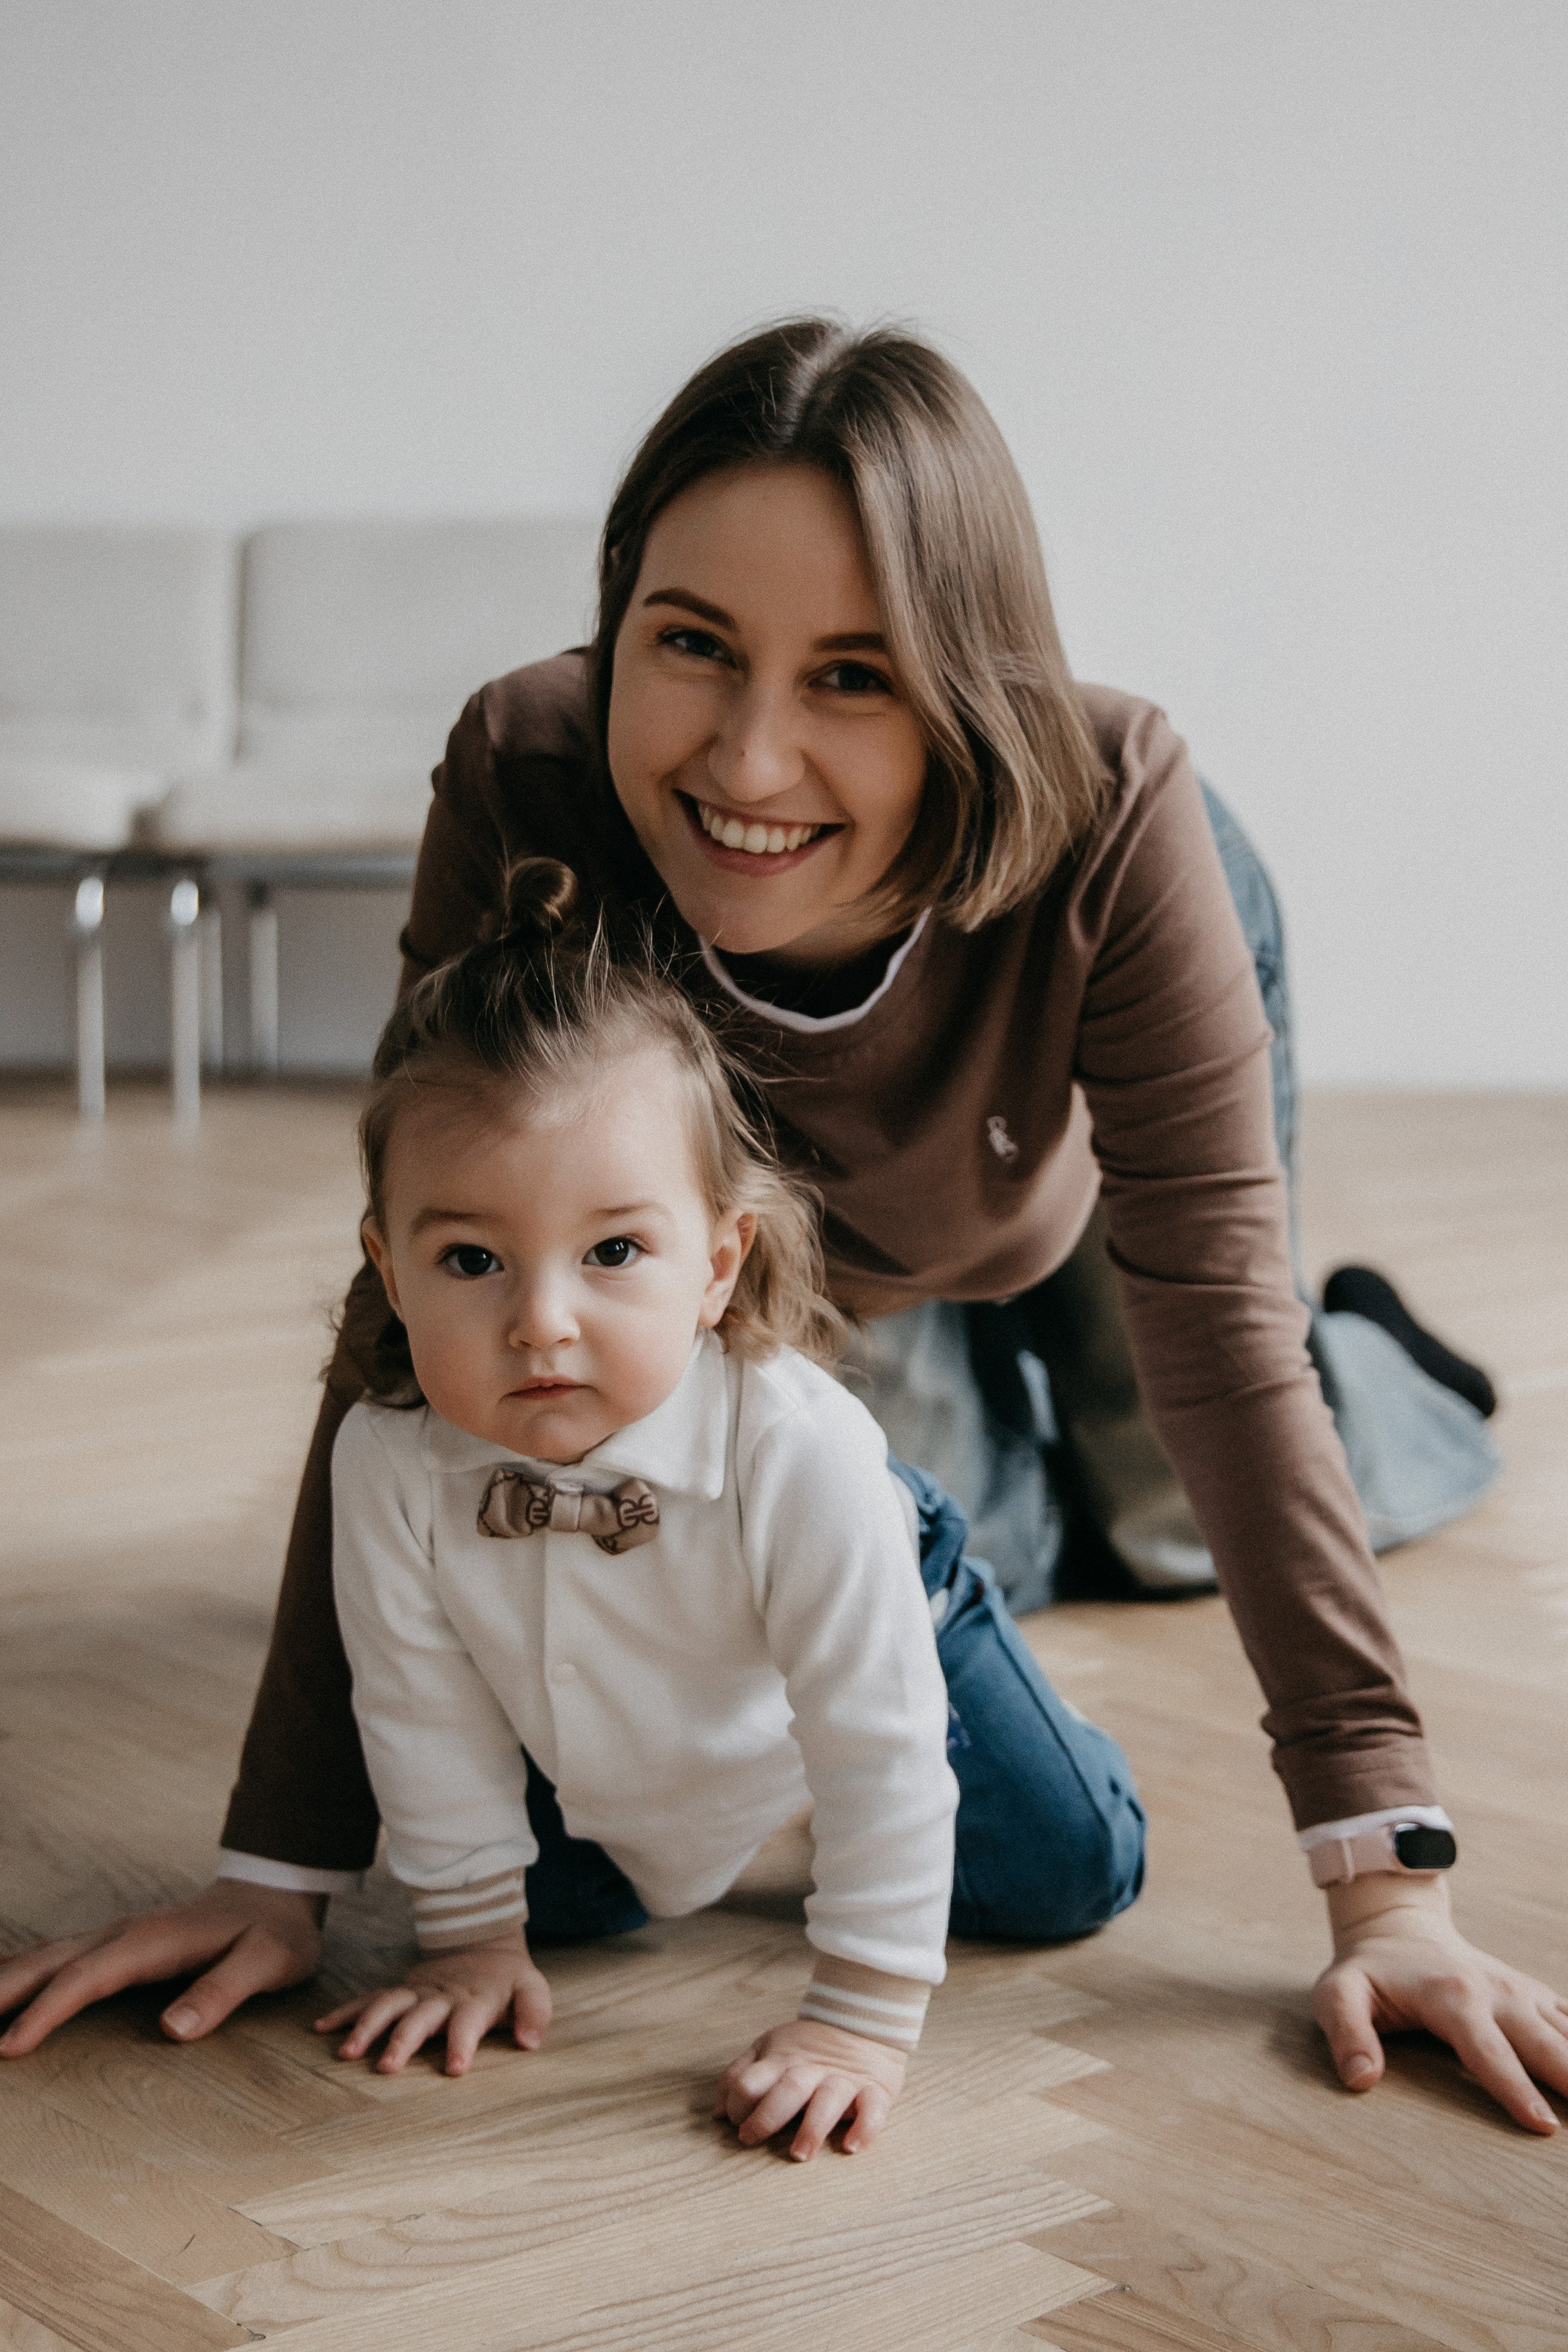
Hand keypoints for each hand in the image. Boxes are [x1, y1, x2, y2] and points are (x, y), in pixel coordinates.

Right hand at [0, 1881, 324, 2055]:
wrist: (276, 1890)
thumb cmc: (274, 1932)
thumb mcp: (268, 1961)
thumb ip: (224, 1991)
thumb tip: (173, 2029)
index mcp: (152, 1941)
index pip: (86, 1978)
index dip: (46, 2012)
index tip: (9, 2048)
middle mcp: (123, 1934)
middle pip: (48, 1963)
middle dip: (0, 1993)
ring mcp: (114, 1937)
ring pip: (44, 1957)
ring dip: (3, 1982)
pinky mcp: (114, 1946)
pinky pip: (57, 1959)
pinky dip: (21, 1973)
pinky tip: (1, 1989)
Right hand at [315, 1933, 551, 2076]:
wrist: (480, 1943)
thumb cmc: (507, 1979)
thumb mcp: (532, 1989)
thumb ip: (534, 2013)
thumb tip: (530, 2042)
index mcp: (475, 2000)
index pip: (469, 2022)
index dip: (463, 2043)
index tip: (455, 2069)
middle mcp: (441, 1996)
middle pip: (420, 2017)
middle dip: (403, 2041)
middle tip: (387, 2068)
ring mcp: (416, 1991)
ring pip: (388, 2006)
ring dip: (367, 2027)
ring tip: (347, 2053)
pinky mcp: (400, 1990)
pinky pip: (369, 1999)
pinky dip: (345, 2012)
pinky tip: (321, 2028)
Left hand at [714, 2017, 906, 2160]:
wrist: (864, 2021)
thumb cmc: (808, 2046)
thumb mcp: (769, 2049)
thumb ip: (740, 2076)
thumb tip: (718, 2114)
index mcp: (782, 2059)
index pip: (751, 2080)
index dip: (738, 2102)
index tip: (737, 2123)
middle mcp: (811, 2070)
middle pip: (787, 2089)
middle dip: (767, 2115)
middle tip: (750, 2139)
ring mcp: (844, 2080)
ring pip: (828, 2101)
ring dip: (813, 2128)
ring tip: (800, 2154)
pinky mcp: (875, 2090)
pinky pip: (872, 2110)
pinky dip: (864, 2128)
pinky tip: (851, 2146)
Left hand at [1314, 1875, 1567, 2132]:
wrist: (1399, 1928)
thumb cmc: (1367, 1973)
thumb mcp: (1337, 1994)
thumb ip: (1346, 2034)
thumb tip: (1360, 2080)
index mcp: (1453, 1999)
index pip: (1488, 2052)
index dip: (1514, 2089)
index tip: (1544, 2129)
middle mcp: (1500, 1994)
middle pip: (1551, 2046)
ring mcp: (1525, 1994)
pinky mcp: (1539, 1998)